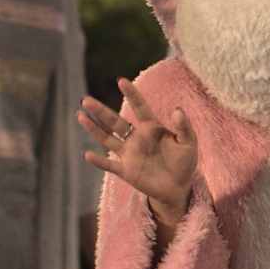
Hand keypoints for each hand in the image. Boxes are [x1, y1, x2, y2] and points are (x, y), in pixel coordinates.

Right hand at [79, 75, 199, 229]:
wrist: (178, 187)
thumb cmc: (184, 162)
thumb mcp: (189, 143)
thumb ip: (184, 127)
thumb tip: (177, 110)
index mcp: (151, 128)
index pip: (139, 108)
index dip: (131, 94)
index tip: (121, 80)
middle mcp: (136, 138)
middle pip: (115, 122)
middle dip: (100, 111)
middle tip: (86, 100)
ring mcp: (129, 154)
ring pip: (107, 139)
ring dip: (94, 128)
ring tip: (80, 115)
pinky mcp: (126, 171)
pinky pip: (109, 165)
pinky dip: (99, 161)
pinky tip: (87, 154)